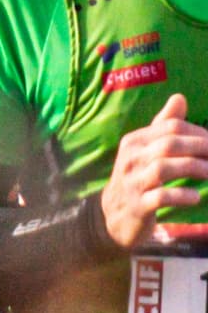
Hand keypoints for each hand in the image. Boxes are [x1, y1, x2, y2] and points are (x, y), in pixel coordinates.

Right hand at [104, 95, 207, 250]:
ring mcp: (132, 182)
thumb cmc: (137, 178)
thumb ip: (163, 126)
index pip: (170, 127)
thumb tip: (179, 97)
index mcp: (134, 141)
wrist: (113, 215)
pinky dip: (181, 196)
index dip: (199, 133)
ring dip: (194, 169)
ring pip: (164, 168)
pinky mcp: (137, 206)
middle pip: (169, 145)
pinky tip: (195, 196)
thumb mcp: (145, 150)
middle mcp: (130, 158)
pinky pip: (160, 197)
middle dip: (201, 148)